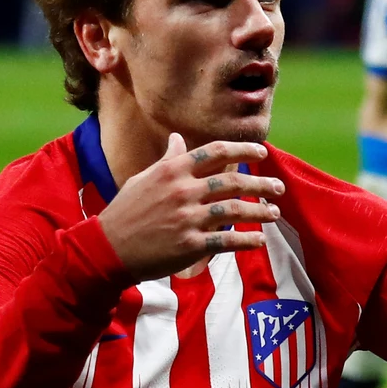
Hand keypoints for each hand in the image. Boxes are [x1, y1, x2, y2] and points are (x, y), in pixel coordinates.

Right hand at [98, 134, 286, 280]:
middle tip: (278, 188)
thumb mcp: (144, 179)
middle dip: (261, 184)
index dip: (243, 150)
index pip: (216, 152)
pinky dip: (247, 240)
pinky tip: (260, 240)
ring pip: (235, 210)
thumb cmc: (125, 212)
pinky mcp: (191, 245)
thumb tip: (177, 139)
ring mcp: (188, 218)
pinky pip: (227, 240)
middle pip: (233, 181)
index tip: (261, 153)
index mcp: (173, 170)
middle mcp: (183, 191)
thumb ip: (168, 160)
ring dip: (259, 211)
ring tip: (275, 213)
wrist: (107, 248)